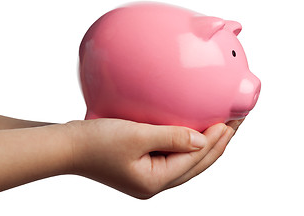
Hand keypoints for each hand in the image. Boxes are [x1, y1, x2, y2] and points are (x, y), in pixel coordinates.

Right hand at [66, 118, 243, 198]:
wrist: (67, 146)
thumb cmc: (95, 141)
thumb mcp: (135, 136)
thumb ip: (171, 138)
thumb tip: (201, 140)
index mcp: (154, 181)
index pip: (195, 160)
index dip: (216, 141)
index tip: (231, 121)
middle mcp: (154, 183)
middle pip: (196, 165)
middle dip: (218, 145)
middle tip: (235, 124)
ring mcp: (148, 175)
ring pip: (187, 162)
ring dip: (205, 145)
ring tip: (223, 128)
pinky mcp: (142, 165)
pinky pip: (173, 155)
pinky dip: (187, 143)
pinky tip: (193, 131)